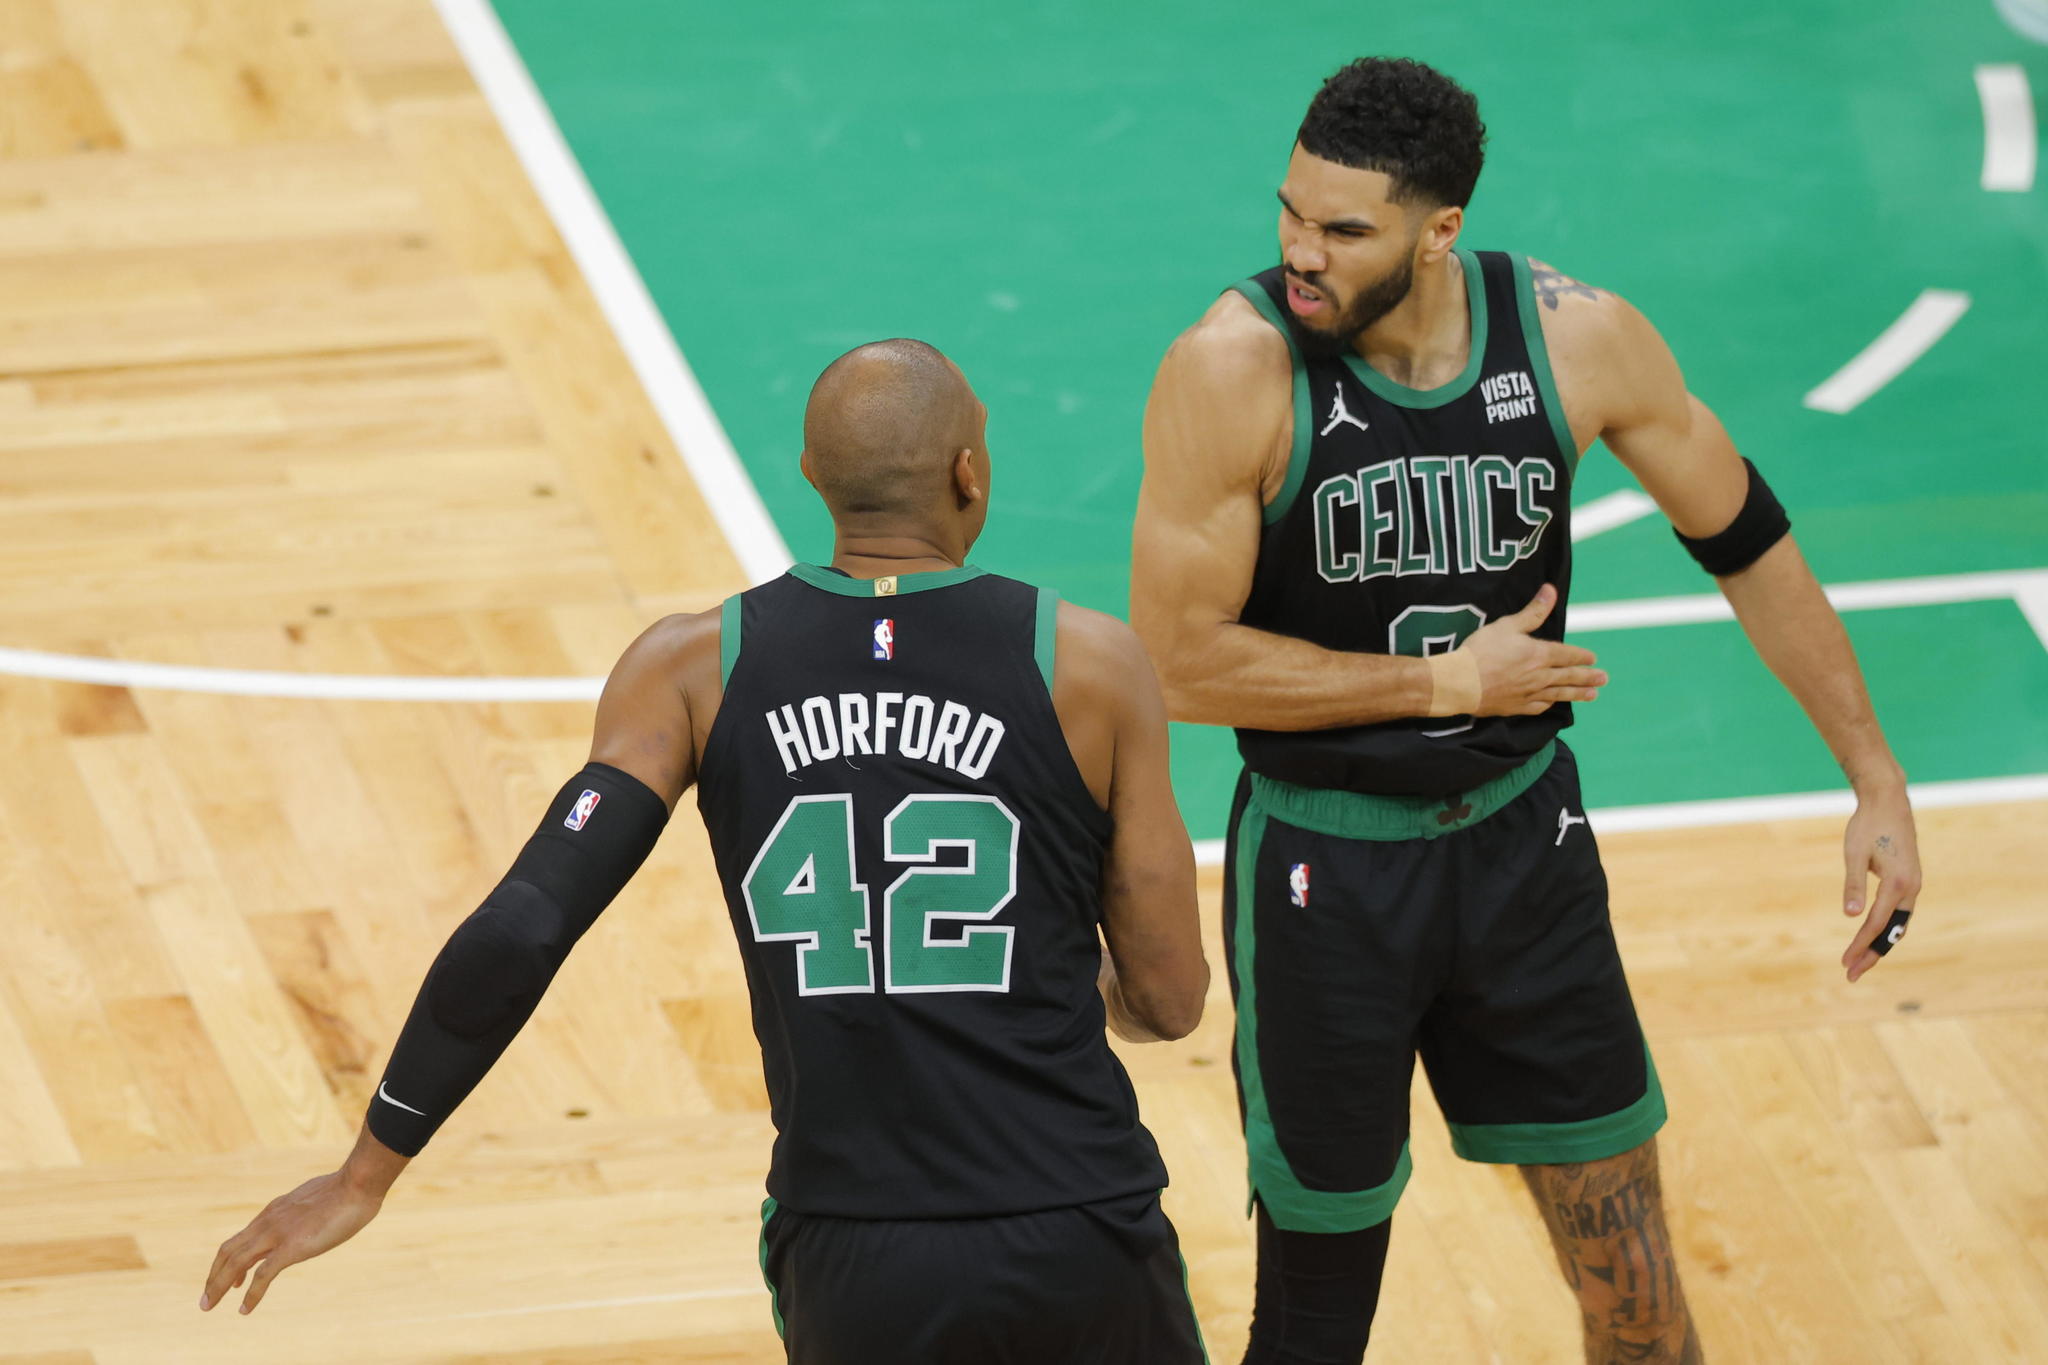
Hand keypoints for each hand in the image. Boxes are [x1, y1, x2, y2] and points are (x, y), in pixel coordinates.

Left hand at [201, 1169, 383, 1314]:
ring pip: (236, 1263)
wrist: (357, 1185)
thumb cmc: (347, 1190)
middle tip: (206, 1299)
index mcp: (274, 1210)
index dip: (229, 1260)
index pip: (242, 1238)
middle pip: (228, 1251)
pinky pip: (262, 1276)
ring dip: (219, 1287)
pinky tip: (244, 1309)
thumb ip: (305, 1212)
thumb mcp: (316, 1199)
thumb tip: (311, 1217)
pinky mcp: (291, 1248)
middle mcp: (268, 1222)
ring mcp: (277, 1234)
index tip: (231, 1279)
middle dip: (213, 1276)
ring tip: (208, 1305)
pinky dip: (251, 1295)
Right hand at [1459, 585, 1608, 716]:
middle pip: (1569, 676)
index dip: (1581, 656)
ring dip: (1578, 693)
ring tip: (1593, 695)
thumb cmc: (1482, 651)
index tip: (1593, 658)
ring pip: (1559, 693)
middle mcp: (1539, 676)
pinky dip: (1550, 704)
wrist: (1461, 683)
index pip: (1567, 655)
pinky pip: (1539, 707)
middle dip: (1588, 677)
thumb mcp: (1508, 625)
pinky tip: (1554, 703)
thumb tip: (1551, 590)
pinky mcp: (1516, 707)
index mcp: (1539, 654)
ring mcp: (1529, 694)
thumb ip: (1533, 611)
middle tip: (1603, 679)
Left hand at [1839, 782, 1921, 982]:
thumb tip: (1851, 916)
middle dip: (1872, 953)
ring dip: (1880, 942)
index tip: (1845, 963)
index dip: (1860, 945)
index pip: (1876, 923)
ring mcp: (1914, 884)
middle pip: (1892, 930)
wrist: (1888, 801)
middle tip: (1852, 974)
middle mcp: (1911, 887)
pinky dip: (1887, 927)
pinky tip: (1874, 936)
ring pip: (1898, 923)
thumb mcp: (1854, 853)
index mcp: (1898, 883)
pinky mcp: (1910, 879)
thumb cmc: (1868, 825)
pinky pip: (1899, 911)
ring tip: (1861, 961)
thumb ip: (1853, 885)